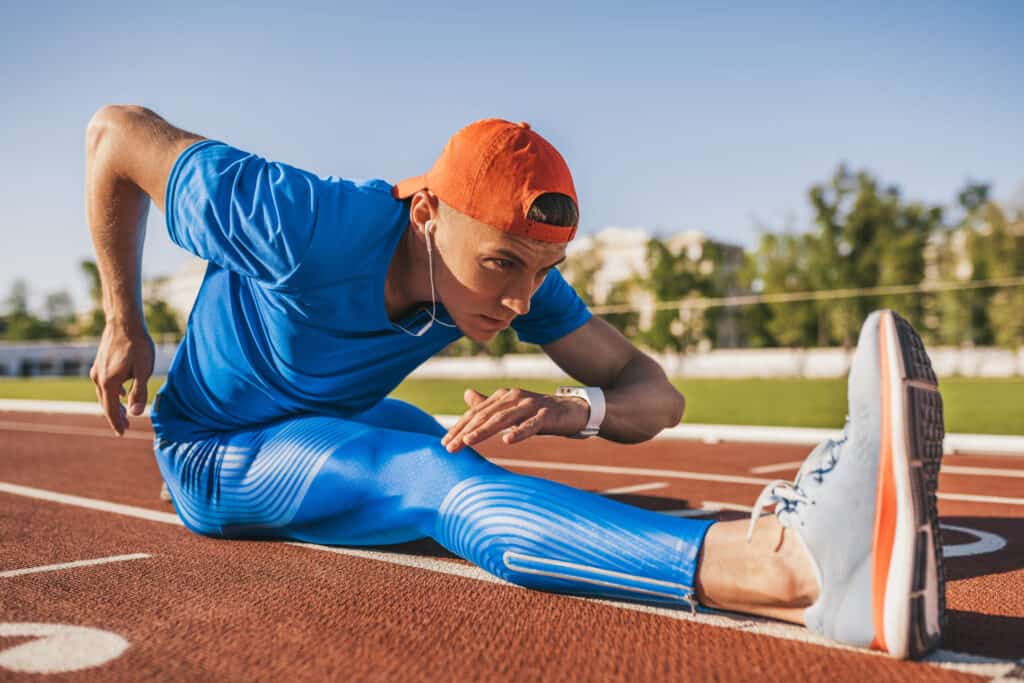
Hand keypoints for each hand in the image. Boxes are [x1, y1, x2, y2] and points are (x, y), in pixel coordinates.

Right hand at [89, 319, 154, 435]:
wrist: (124, 322)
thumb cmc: (137, 344)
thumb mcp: (144, 370)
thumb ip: (140, 392)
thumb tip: (137, 413)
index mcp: (109, 382)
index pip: (110, 409)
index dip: (117, 423)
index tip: (122, 434)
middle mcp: (98, 378)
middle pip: (105, 403)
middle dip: (115, 416)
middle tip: (124, 428)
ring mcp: (97, 370)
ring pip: (104, 393)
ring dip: (113, 405)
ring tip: (123, 413)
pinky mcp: (100, 363)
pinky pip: (104, 383)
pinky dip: (112, 393)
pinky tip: (121, 393)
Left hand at [441, 387, 590, 452]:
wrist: (572, 410)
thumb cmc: (538, 412)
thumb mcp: (511, 409)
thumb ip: (489, 404)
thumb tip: (466, 394)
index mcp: (503, 397)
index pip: (476, 413)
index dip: (459, 427)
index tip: (444, 443)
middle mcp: (514, 397)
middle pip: (485, 415)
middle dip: (465, 431)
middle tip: (449, 447)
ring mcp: (530, 405)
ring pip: (503, 419)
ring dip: (484, 430)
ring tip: (468, 441)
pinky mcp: (546, 416)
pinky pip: (530, 425)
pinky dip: (519, 432)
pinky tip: (507, 441)